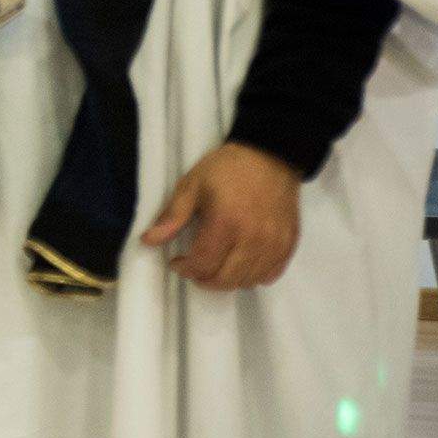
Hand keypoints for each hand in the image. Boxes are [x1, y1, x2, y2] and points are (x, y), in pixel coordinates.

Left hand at [140, 141, 302, 289]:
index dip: (186, 269)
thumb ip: (172, 217)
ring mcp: (274, 244)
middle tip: (194, 269)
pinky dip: (253, 277)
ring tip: (215, 267)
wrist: (270, 156)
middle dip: (204, 280)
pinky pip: (270, 275)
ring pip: (249, 281)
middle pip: (226, 279)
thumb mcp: (191, 186)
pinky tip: (240, 265)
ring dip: (228, 281)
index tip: (177, 262)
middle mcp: (253, 239)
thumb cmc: (227, 169)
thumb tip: (148, 241)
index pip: (203, 263)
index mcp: (225, 223)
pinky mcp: (289, 244)